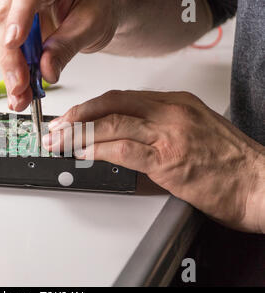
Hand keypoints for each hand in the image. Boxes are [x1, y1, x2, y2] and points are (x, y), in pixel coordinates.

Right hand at [0, 0, 117, 110]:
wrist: (95, 10)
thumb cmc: (97, 7)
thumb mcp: (90, 25)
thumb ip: (67, 46)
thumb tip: (47, 72)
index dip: (17, 21)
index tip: (13, 44)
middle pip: (6, 23)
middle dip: (10, 60)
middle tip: (19, 86)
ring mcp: (16, 13)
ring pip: (2, 42)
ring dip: (9, 74)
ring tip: (20, 98)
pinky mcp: (14, 31)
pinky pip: (7, 53)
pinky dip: (13, 75)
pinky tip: (17, 93)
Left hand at [42, 90, 264, 232]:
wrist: (258, 184)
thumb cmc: (229, 162)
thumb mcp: (193, 132)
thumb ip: (159, 130)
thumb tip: (125, 138)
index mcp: (176, 104)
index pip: (121, 98)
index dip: (91, 107)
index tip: (73, 116)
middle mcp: (170, 112)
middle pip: (111, 105)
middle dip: (78, 116)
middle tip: (58, 127)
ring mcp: (169, 134)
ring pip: (112, 124)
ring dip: (80, 134)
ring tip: (60, 142)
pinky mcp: (168, 159)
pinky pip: (123, 149)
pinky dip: (98, 149)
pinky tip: (83, 153)